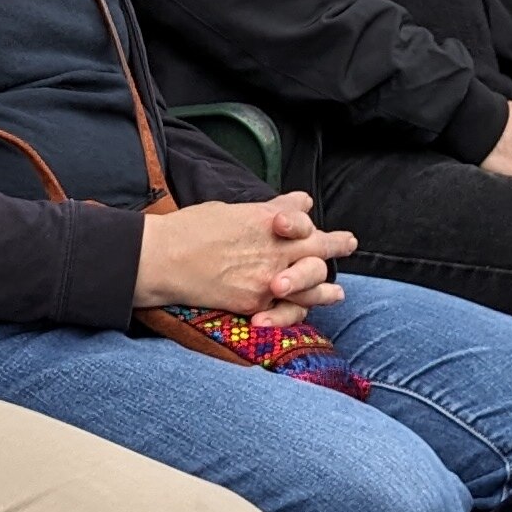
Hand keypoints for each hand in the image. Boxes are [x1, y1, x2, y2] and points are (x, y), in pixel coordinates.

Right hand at [135, 193, 353, 326]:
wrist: (163, 259)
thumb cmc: (190, 229)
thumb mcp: (233, 210)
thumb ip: (272, 208)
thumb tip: (302, 201)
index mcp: (267, 220)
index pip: (306, 222)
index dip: (320, 224)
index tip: (332, 226)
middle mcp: (275, 249)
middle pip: (319, 250)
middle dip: (336, 247)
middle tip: (348, 244)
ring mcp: (268, 278)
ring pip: (312, 286)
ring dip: (326, 289)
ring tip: (337, 292)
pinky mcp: (255, 304)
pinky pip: (287, 310)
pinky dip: (296, 310)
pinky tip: (304, 310)